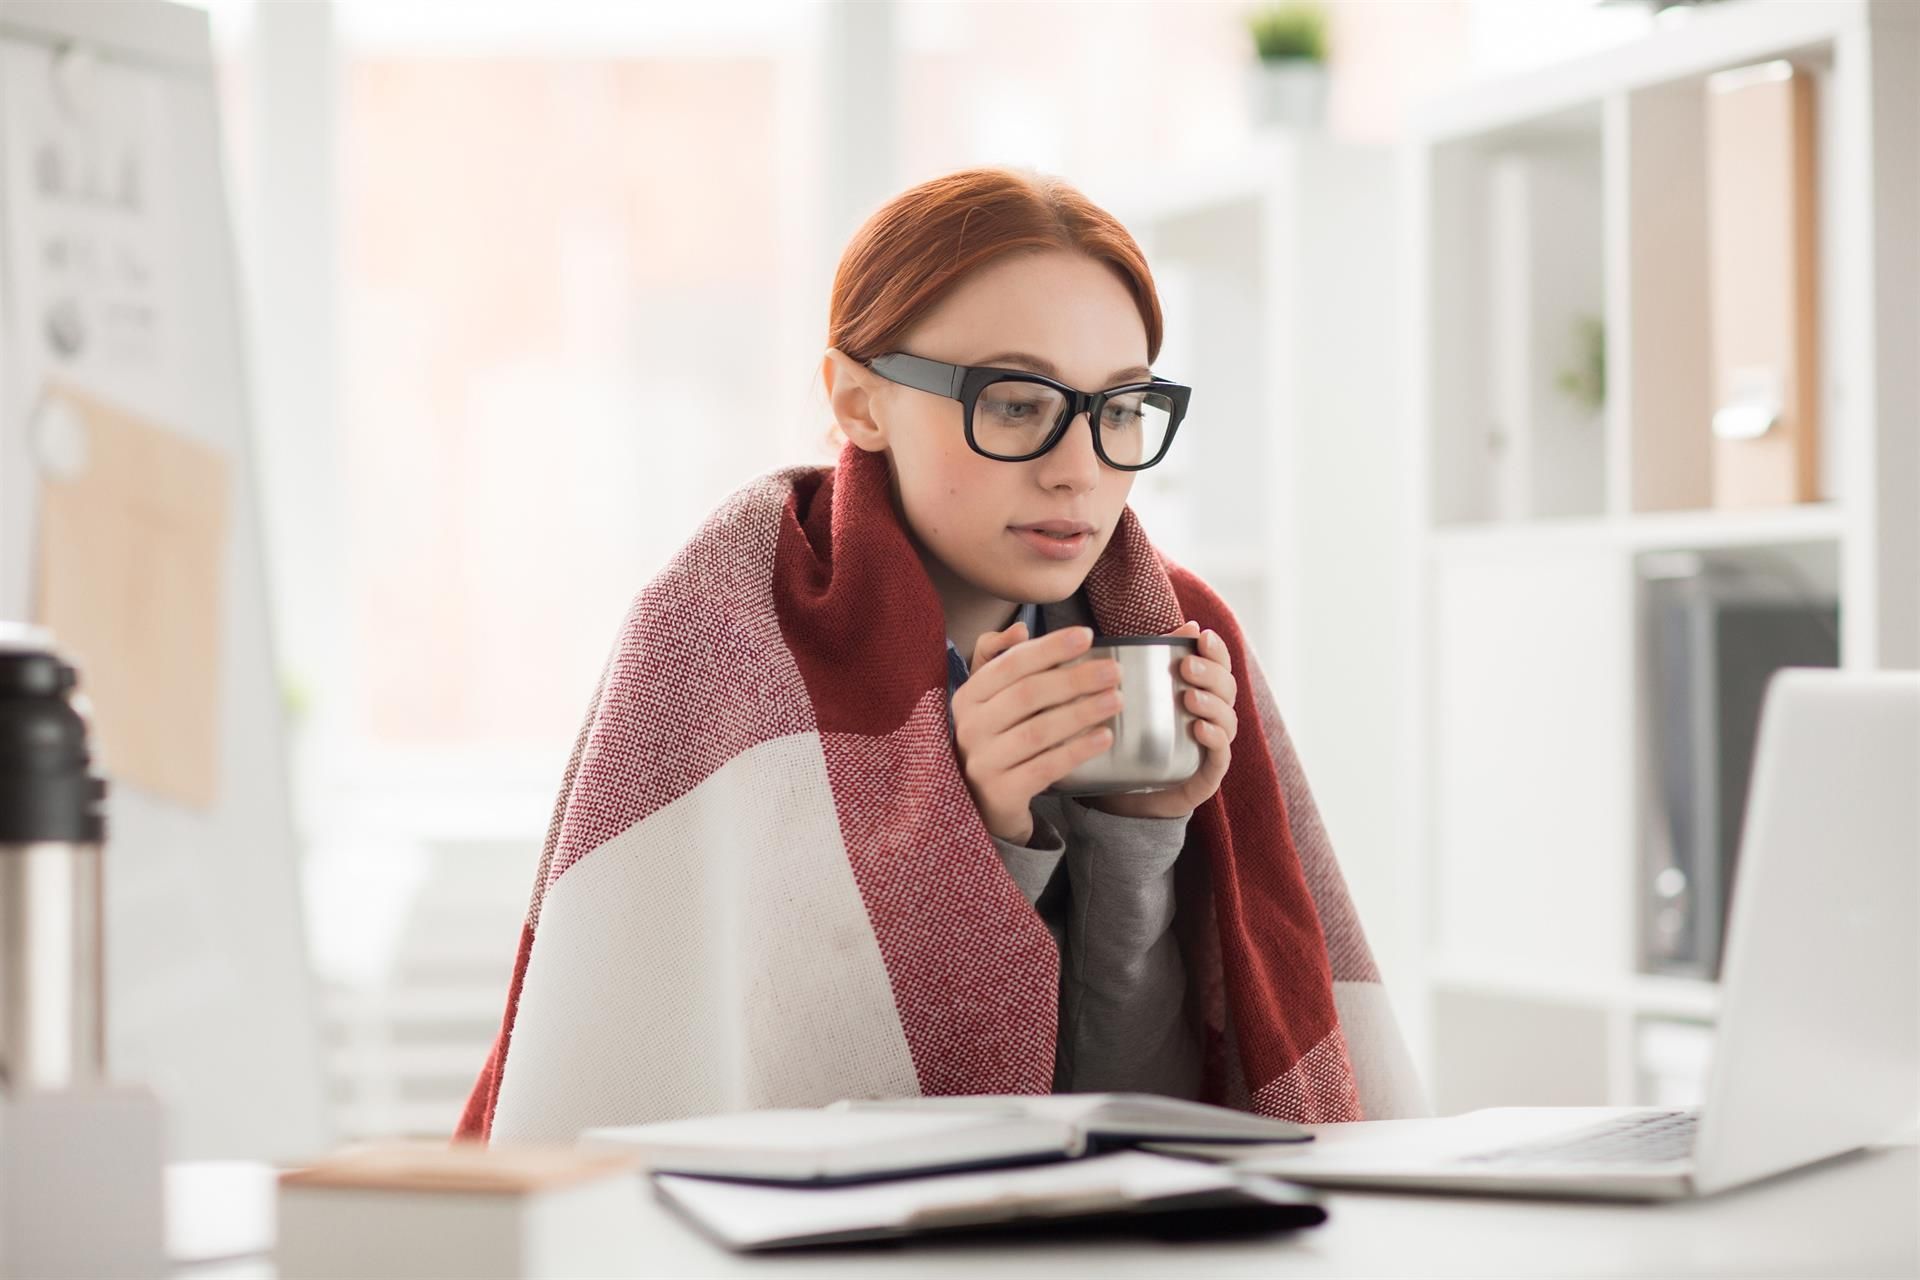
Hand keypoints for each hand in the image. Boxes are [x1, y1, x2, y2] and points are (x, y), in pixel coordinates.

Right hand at [952, 622, 1123, 845]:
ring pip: (1038, 731)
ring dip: (1081, 713)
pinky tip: (1104, 738)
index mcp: (968, 697)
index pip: (1010, 664)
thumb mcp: (989, 699)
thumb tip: (1020, 629)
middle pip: (1027, 695)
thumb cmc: (995, 740)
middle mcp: (970, 728)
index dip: (1050, 647)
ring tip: (1116, 701)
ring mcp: (983, 763)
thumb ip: (999, 659)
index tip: (1087, 636)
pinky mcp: (1001, 794)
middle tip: (1114, 672)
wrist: (982, 805)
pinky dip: (1076, 751)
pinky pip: (1044, 768)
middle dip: (1075, 679)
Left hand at [1086, 620, 1237, 821]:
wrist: (1122, 794)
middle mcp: (1214, 717)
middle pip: (1227, 689)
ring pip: (1227, 719)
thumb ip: (1158, 660)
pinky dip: (1214, 739)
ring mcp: (1215, 746)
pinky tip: (1198, 729)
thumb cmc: (1134, 737)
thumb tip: (1188, 624)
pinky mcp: (1209, 774)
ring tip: (1189, 697)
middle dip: (1210, 674)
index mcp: (1203, 693)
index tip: (1202, 636)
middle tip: (1186, 666)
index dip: (1217, 651)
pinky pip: (1220, 755)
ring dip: (1212, 704)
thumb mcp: (1139, 696)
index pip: (1220, 666)